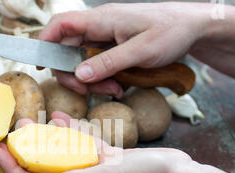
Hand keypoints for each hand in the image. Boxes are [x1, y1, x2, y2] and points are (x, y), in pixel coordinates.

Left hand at [0, 112, 192, 172]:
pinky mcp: (106, 157)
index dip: (13, 169)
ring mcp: (93, 168)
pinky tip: (60, 116)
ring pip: (60, 153)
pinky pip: (81, 143)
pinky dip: (69, 130)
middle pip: (44, 166)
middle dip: (25, 150)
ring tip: (30, 120)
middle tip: (12, 131)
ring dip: (44, 138)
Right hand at [38, 2, 212, 96]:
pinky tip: (120, 86)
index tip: (41, 65)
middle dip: (74, 74)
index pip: (61, 25)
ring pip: (83, 62)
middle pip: (68, 50)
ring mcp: (107, 38)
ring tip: (116, 90)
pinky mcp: (115, 48)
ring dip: (93, 81)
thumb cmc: (171, 31)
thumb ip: (109, 63)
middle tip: (91, 91)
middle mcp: (100, 27)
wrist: (194, 28)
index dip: (45, 43)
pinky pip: (99, 66)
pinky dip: (104, 79)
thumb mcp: (141, 51)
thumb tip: (79, 75)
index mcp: (101, 19)